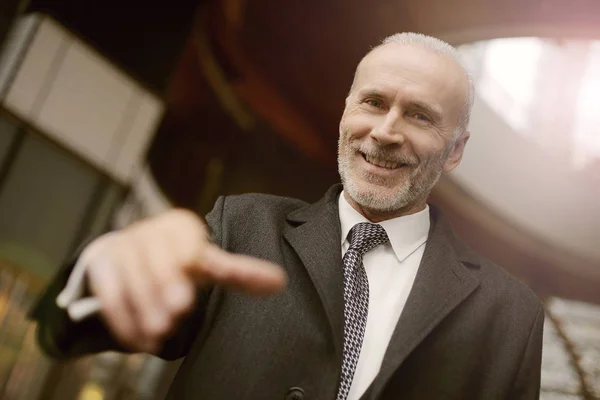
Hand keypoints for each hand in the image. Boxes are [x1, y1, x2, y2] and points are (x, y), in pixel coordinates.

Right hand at [69, 209, 285, 352]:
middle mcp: (149, 231)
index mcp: (180, 227)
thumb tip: (280, 282)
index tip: (193, 269)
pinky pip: (109, 292)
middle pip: (155, 254)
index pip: (184, 236)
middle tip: (177, 312)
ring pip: (131, 274)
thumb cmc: (176, 261)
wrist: (126, 256)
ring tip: (160, 332)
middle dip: (164, 282)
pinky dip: (123, 318)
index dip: (187, 252)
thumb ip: (240, 273)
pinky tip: (138, 339)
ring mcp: (121, 246)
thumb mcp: (207, 265)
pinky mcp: (100, 265)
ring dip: (145, 306)